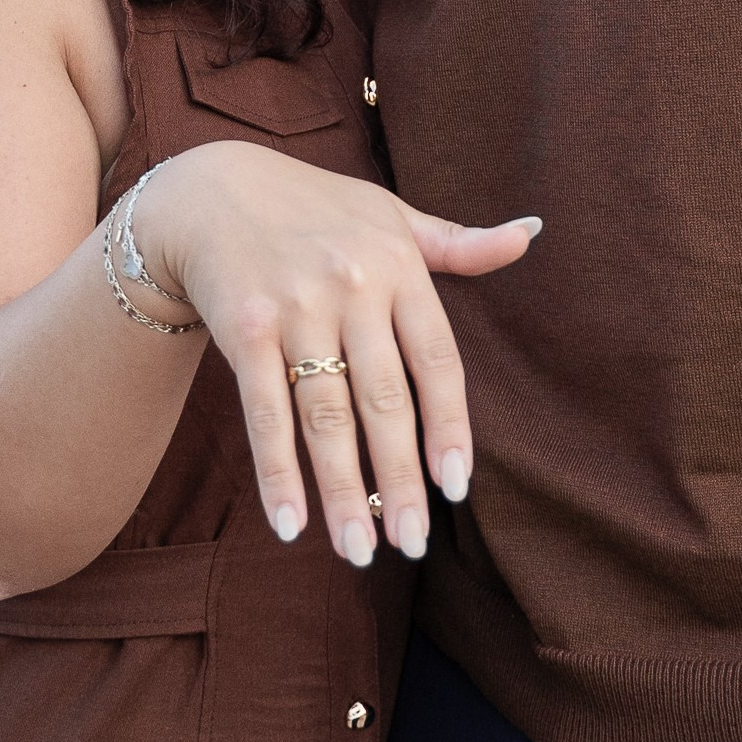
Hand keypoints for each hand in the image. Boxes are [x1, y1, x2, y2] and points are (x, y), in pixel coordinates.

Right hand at [130, 142, 537, 566]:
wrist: (209, 190)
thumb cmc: (314, 210)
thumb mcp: (390, 215)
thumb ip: (457, 243)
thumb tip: (531, 231)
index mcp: (397, 264)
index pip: (437, 359)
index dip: (449, 426)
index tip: (457, 487)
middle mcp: (352, 286)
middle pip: (384, 400)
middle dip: (399, 479)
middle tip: (411, 543)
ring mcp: (295, 308)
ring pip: (326, 416)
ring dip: (344, 491)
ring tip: (360, 551)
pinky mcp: (243, 328)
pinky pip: (265, 412)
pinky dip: (278, 471)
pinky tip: (292, 524)